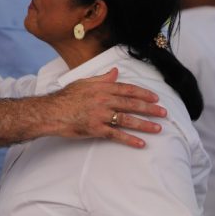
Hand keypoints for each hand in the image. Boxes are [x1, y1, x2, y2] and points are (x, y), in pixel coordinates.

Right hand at [48, 68, 164, 147]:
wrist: (51, 112)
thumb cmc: (66, 97)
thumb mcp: (84, 82)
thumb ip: (102, 78)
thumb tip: (115, 72)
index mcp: (102, 88)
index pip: (128, 90)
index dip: (144, 93)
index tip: (155, 98)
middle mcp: (104, 100)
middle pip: (132, 104)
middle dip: (150, 109)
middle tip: (163, 113)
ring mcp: (101, 115)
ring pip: (128, 120)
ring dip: (145, 124)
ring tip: (158, 128)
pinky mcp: (96, 129)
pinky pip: (116, 135)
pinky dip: (130, 140)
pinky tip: (141, 143)